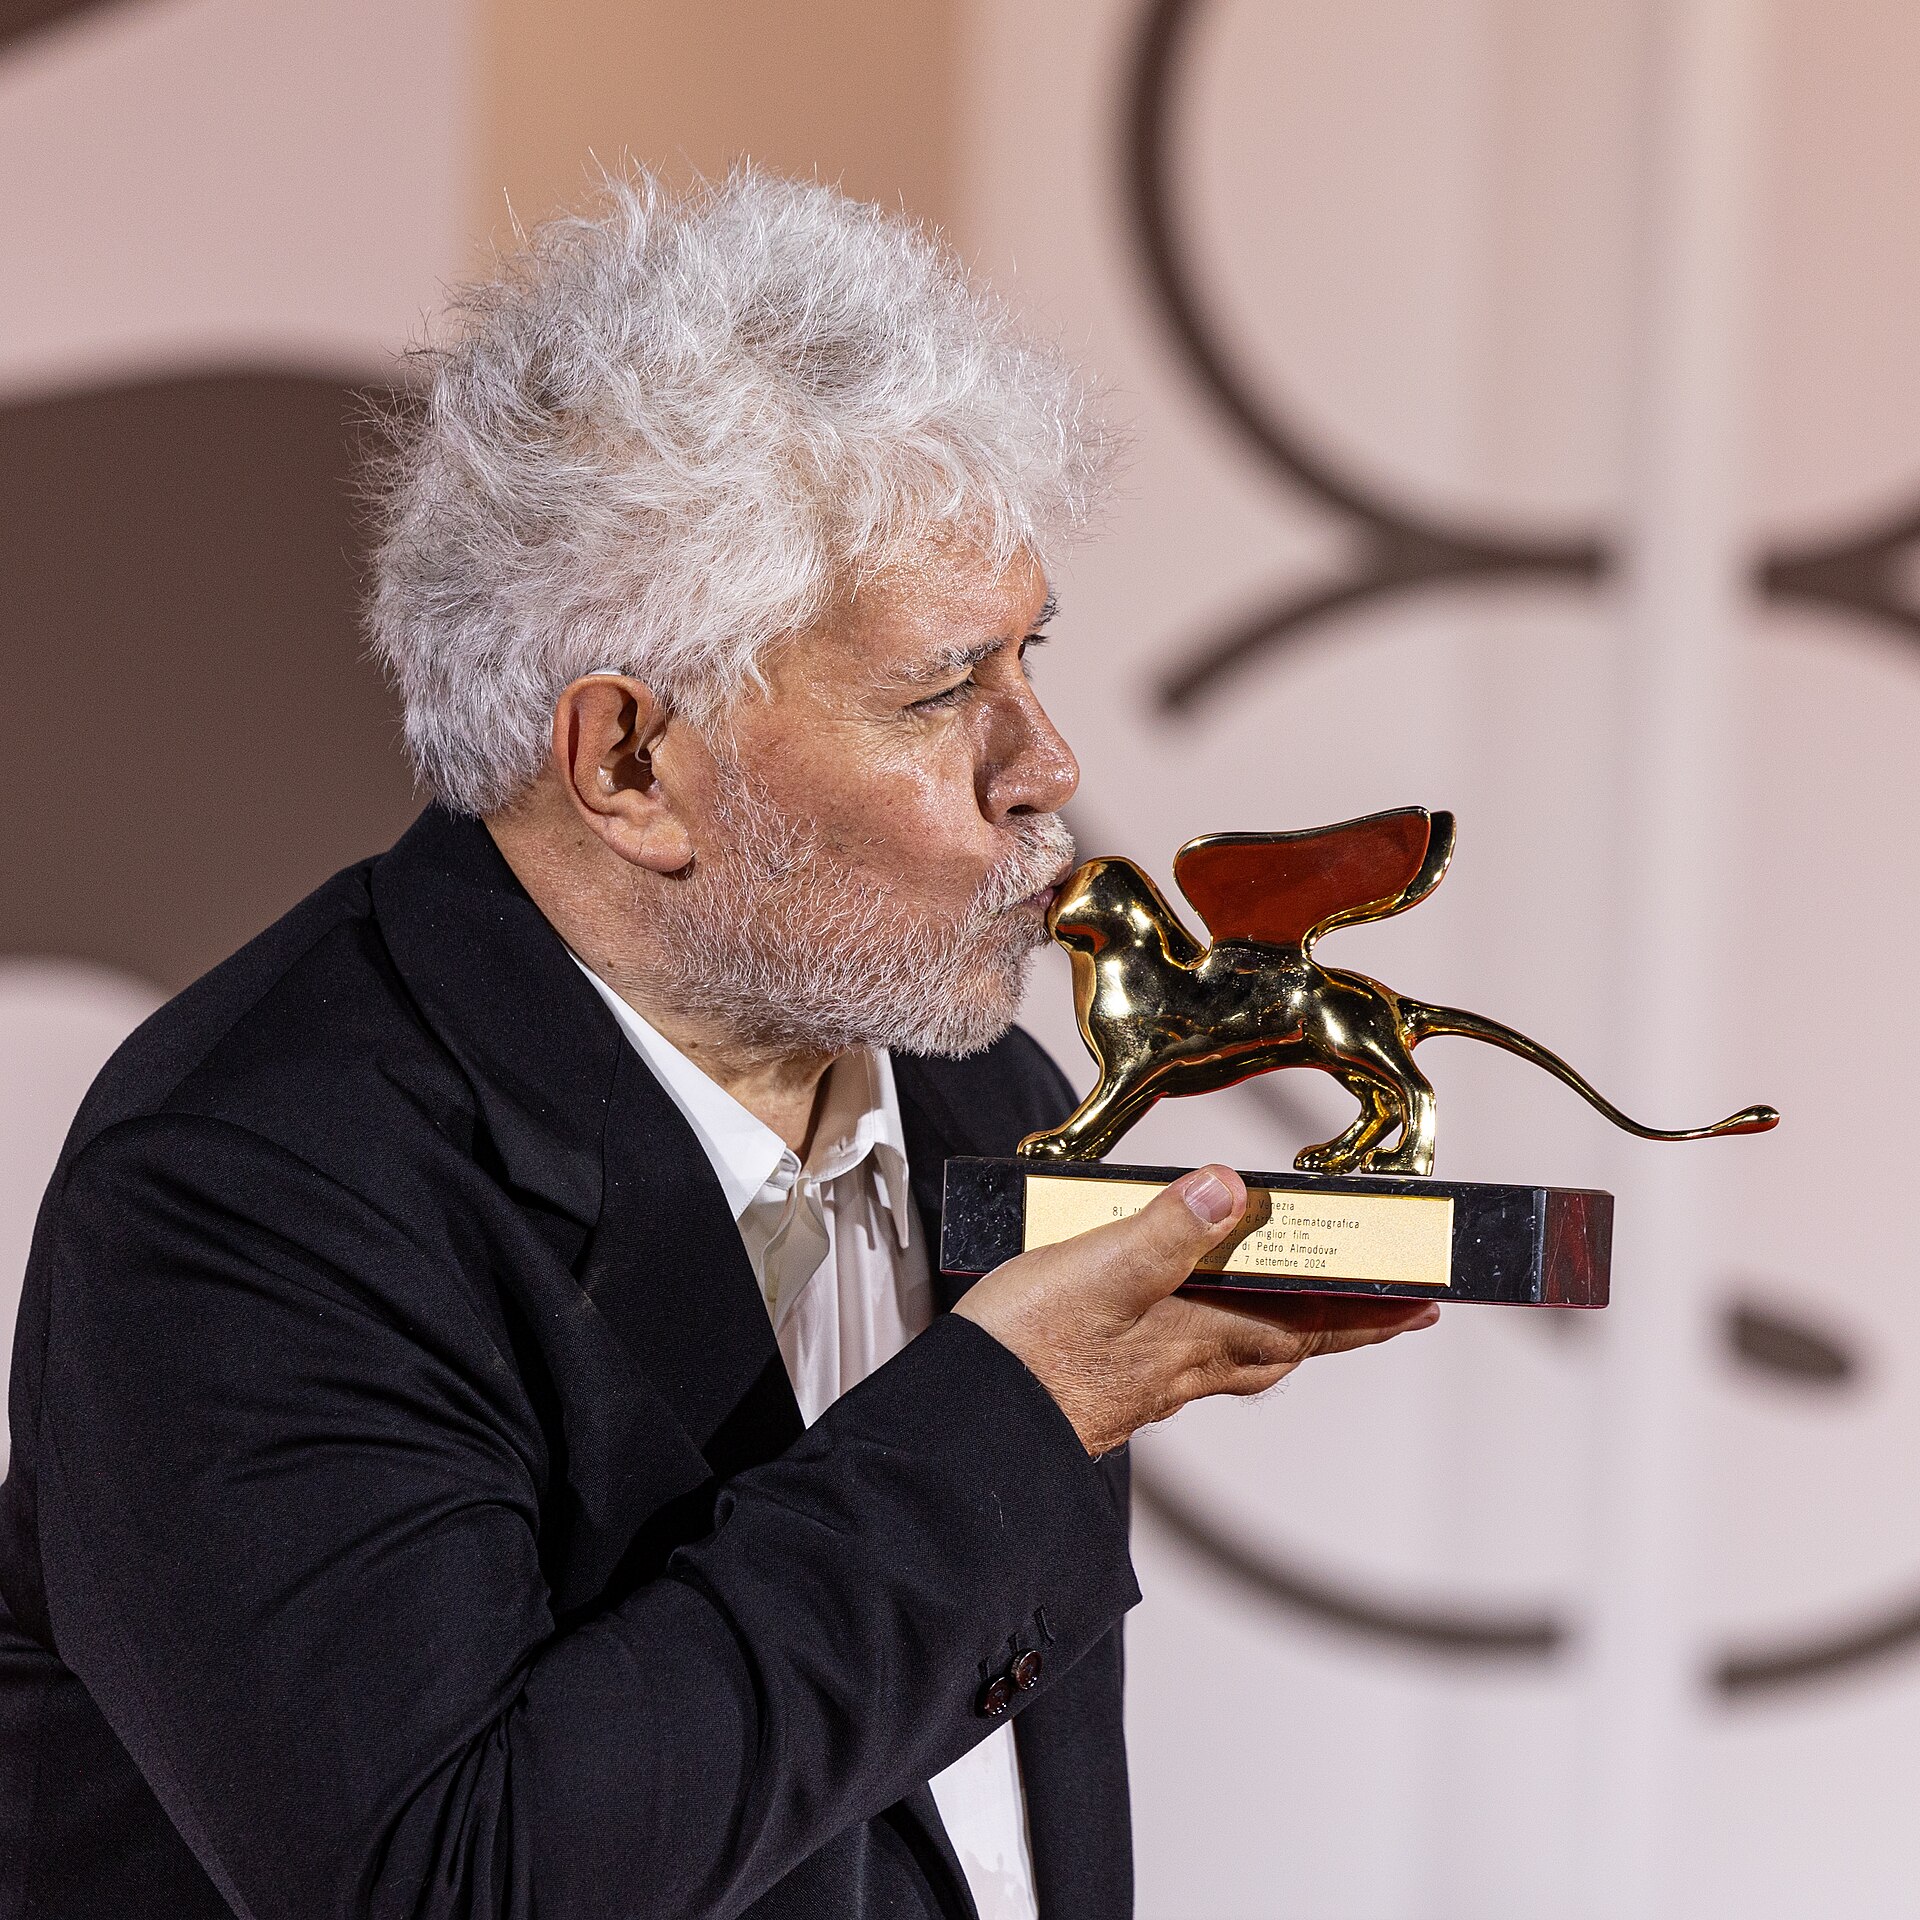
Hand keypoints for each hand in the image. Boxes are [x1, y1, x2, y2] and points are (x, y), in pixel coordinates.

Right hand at [953, 1165, 1437, 1455]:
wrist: (963, 1430)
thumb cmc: (1026, 1356)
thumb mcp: (1100, 1270)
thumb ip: (1169, 1231)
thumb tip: (1235, 1190)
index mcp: (1199, 1337)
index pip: (1311, 1324)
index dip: (1372, 1313)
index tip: (1426, 1303)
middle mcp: (1185, 1366)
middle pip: (1285, 1343)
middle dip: (1338, 1322)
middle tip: (1381, 1303)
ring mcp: (1148, 1380)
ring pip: (1238, 1352)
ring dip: (1281, 1327)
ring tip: (1299, 1302)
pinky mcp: (1109, 1382)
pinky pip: (1187, 1354)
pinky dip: (1212, 1330)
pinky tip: (1184, 1314)